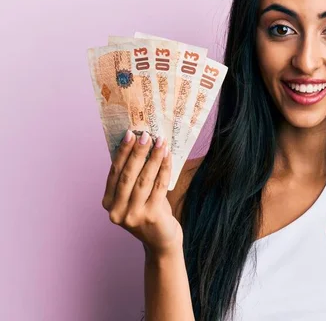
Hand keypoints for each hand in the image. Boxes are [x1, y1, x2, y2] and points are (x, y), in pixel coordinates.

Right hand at [101, 130, 182, 256]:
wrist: (161, 241)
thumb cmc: (149, 212)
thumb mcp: (135, 196)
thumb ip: (132, 177)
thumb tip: (138, 144)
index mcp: (108, 203)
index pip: (114, 172)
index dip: (122, 152)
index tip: (130, 134)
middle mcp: (116, 211)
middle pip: (128, 175)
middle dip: (138, 152)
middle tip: (146, 135)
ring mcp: (133, 215)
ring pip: (144, 180)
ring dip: (153, 158)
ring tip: (161, 142)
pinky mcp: (151, 217)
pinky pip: (159, 187)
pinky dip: (164, 169)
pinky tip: (168, 157)